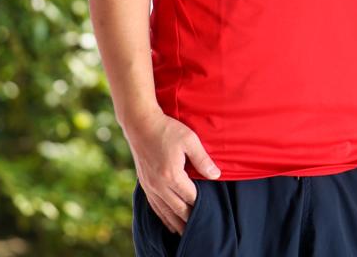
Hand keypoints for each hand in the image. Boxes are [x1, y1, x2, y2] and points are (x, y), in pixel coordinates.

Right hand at [125, 110, 220, 234]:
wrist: (140, 124)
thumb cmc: (167, 129)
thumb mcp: (190, 140)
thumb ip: (203, 160)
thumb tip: (216, 176)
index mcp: (172, 175)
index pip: (191, 197)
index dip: (202, 204)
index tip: (212, 209)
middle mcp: (159, 185)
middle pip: (178, 209)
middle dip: (191, 219)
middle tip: (203, 227)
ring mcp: (150, 186)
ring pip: (165, 212)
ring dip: (177, 223)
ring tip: (187, 233)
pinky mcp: (144, 183)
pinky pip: (154, 206)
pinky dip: (163, 217)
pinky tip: (169, 221)